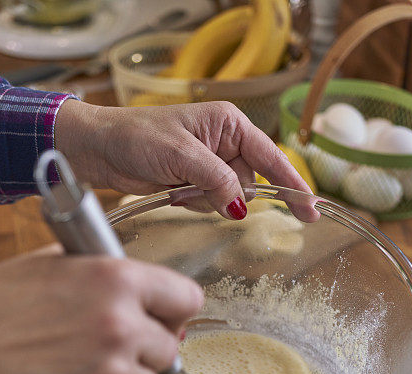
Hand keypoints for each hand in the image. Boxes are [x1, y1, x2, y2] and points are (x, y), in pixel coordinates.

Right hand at [0, 248, 202, 373]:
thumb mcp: (53, 263)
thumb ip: (105, 271)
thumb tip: (139, 284)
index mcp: (117, 281)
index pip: (188, 298)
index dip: (174, 308)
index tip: (165, 316)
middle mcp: (123, 327)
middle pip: (171, 346)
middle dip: (147, 346)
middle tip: (112, 344)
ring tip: (86, 366)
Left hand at [55, 100, 318, 220]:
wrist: (99, 149)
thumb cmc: (136, 137)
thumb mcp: (181, 155)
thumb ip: (216, 180)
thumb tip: (240, 207)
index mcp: (230, 124)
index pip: (272, 158)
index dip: (293, 185)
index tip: (311, 211)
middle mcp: (225, 143)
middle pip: (249, 184)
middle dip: (225, 194)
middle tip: (190, 187)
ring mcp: (210, 164)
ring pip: (229, 198)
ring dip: (204, 200)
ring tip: (174, 185)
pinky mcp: (195, 182)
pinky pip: (209, 204)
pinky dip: (193, 204)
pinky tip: (170, 191)